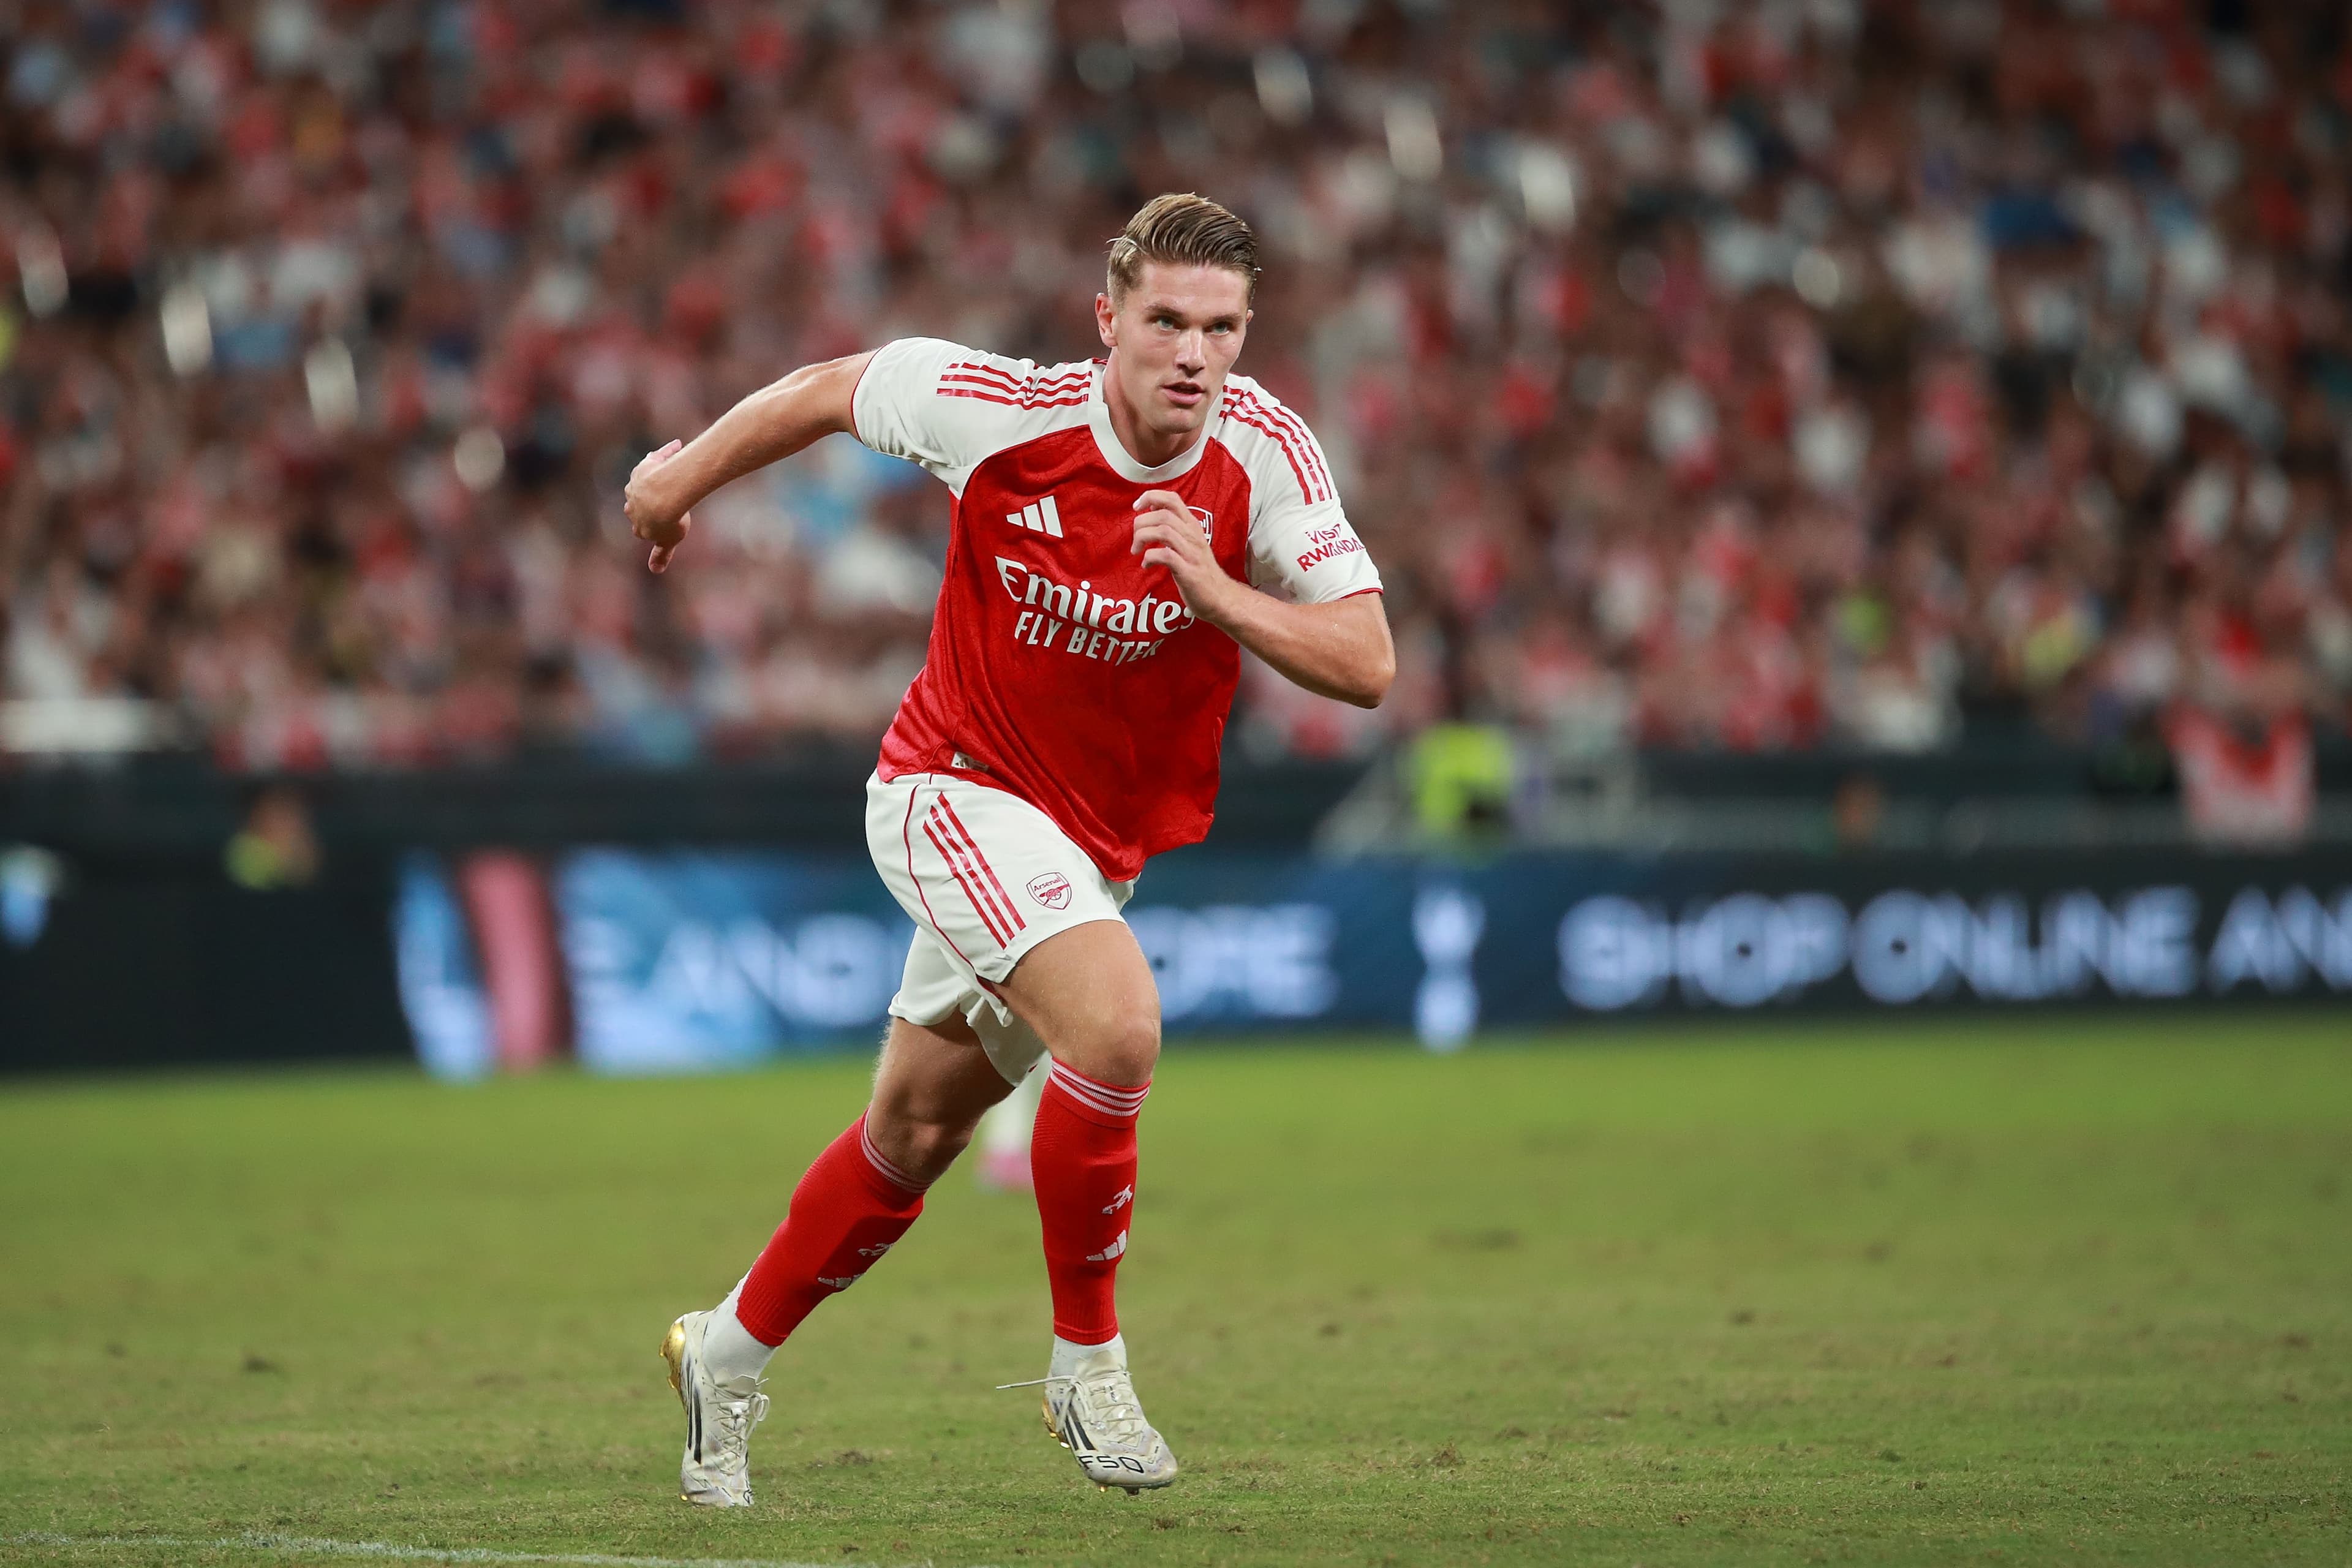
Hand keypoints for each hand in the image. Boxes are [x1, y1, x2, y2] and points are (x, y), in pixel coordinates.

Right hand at [624, 439, 693, 572]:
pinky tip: (677, 446)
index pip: (640, 526)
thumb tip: (655, 571)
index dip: (651, 524)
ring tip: (670, 473)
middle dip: (648, 501)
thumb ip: (661, 554)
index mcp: (637, 522)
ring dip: (653, 477)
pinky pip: (656, 458)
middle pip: (637, 502)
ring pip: (643, 480)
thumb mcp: (667, 541)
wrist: (665, 495)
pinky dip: (665, 453)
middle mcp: (632, 502)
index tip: (661, 522)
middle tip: (664, 500)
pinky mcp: (645, 466)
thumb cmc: (668, 519)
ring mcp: (637, 483)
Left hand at [1131, 489, 1236, 624]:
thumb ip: (1173, 526)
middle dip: (1141, 522)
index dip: (1151, 497)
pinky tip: (1146, 564)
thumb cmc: (1201, 571)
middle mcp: (1193, 536)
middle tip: (1135, 538)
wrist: (1221, 597)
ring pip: (1163, 531)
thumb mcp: (1189, 542)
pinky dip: (1150, 557)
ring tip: (1136, 550)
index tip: (1137, 507)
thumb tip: (1153, 508)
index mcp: (1191, 526)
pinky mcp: (1188, 571)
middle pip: (1163, 513)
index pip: (1172, 499)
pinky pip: (1165, 556)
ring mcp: (1191, 553)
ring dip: (1143, 537)